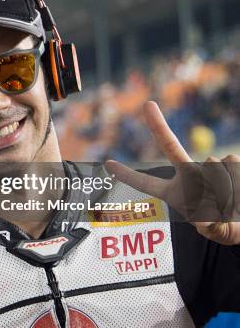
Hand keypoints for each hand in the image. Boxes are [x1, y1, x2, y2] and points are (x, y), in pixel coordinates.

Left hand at [105, 101, 239, 244]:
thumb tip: (208, 200)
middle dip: (157, 125)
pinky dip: (238, 182)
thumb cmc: (225, 224)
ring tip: (233, 200)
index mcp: (174, 193)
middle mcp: (188, 175)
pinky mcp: (229, 161)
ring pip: (216, 165)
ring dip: (229, 187)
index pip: (146, 184)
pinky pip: (232, 163)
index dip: (127, 174)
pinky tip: (239, 192)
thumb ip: (210, 222)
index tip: (107, 164)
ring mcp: (208, 167)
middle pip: (170, 147)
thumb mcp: (214, 228)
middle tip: (148, 104)